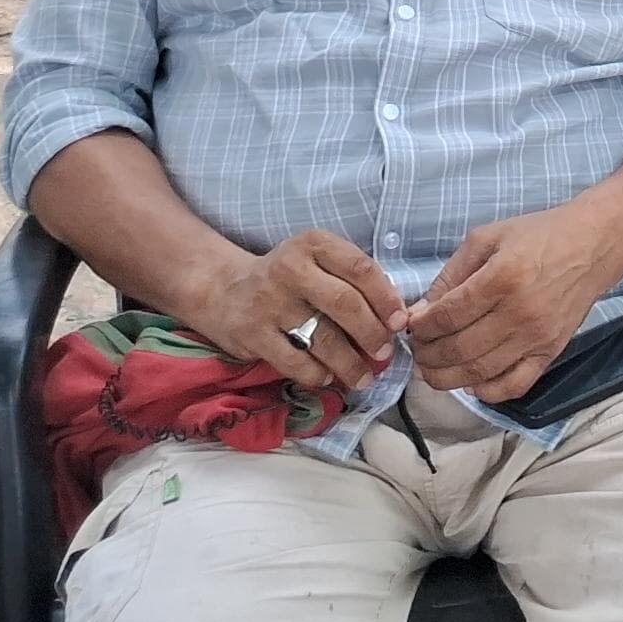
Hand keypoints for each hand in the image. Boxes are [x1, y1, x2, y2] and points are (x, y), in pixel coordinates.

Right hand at [186, 229, 403, 393]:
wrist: (223, 288)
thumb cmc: (287, 277)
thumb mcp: (316, 261)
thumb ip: (350, 279)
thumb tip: (392, 317)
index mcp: (313, 244)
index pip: (361, 268)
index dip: (386, 298)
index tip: (399, 322)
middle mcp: (291, 269)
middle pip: (345, 304)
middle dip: (372, 333)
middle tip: (385, 353)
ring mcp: (269, 302)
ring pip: (322, 338)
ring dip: (349, 362)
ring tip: (363, 377)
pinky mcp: (252, 333)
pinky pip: (294, 361)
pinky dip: (316, 374)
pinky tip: (327, 377)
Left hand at [406, 205, 620, 403]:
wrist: (593, 246)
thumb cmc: (539, 235)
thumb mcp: (488, 238)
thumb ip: (451, 275)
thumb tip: (421, 312)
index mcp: (502, 278)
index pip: (447, 316)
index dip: (420, 327)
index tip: (411, 326)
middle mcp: (519, 313)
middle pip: (458, 349)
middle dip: (427, 355)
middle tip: (418, 349)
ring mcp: (537, 338)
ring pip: (479, 373)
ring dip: (446, 376)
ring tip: (433, 367)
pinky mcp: (551, 353)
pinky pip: (513, 386)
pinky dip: (486, 392)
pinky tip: (470, 380)